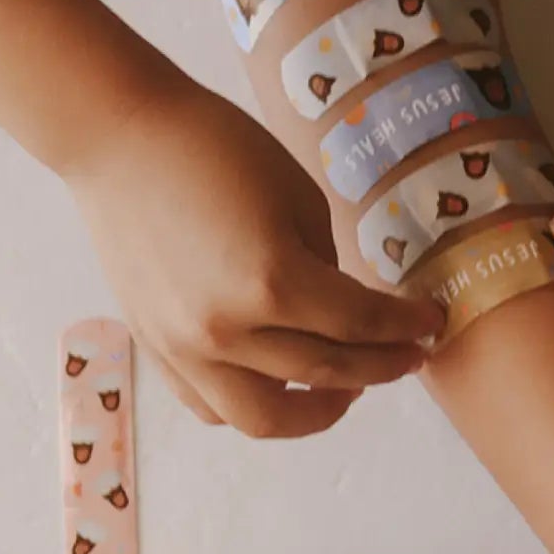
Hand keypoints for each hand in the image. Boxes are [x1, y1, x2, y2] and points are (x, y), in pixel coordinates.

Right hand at [67, 78, 444, 436]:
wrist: (120, 136)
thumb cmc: (213, 145)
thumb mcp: (297, 195)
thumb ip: (325, 263)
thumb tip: (342, 306)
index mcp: (272, 282)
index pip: (360, 323)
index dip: (406, 326)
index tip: (433, 321)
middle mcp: (227, 331)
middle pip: (325, 372)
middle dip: (381, 367)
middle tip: (409, 356)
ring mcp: (184, 348)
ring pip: (264, 416)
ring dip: (317, 411)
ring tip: (345, 389)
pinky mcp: (155, 346)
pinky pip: (210, 405)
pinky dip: (251, 405)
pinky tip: (277, 383)